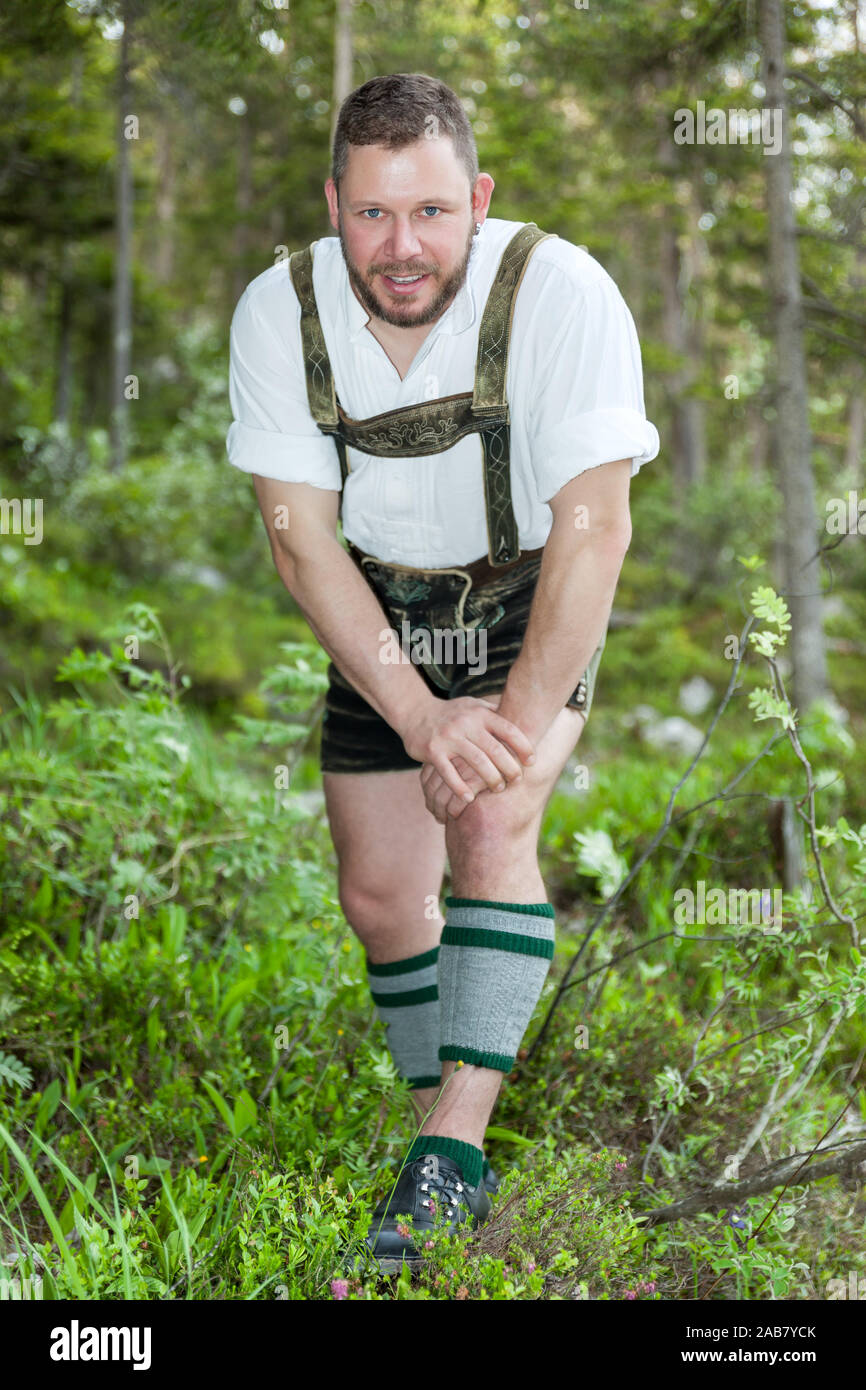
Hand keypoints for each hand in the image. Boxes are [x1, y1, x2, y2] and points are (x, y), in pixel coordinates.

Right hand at [401, 691, 534, 808]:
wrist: (415, 711)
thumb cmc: (453, 713)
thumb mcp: (474, 706)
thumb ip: (495, 713)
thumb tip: (525, 716)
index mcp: (480, 713)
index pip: (508, 729)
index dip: (524, 746)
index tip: (532, 761)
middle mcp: (466, 723)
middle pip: (495, 749)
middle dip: (510, 767)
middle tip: (517, 780)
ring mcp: (448, 737)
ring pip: (476, 761)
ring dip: (490, 778)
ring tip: (498, 788)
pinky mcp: (432, 750)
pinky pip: (449, 772)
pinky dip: (460, 787)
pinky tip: (469, 798)